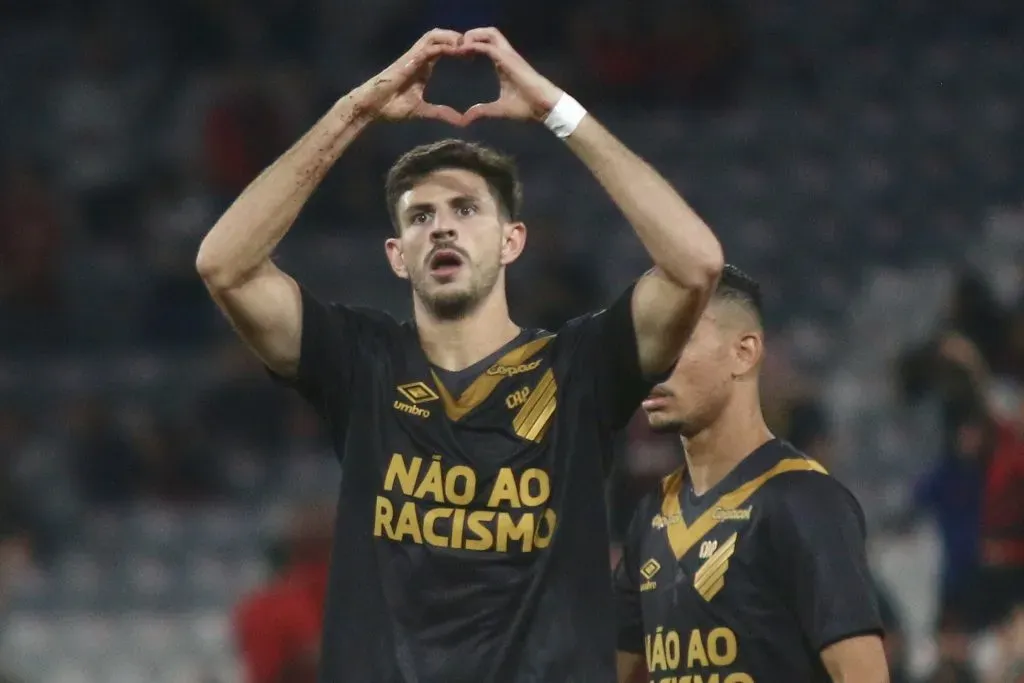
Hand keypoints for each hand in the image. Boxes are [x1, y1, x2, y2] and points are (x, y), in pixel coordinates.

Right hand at [347, 29, 463, 125]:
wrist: (373, 107)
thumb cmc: (392, 107)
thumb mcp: (423, 111)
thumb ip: (441, 113)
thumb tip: (461, 122)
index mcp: (424, 66)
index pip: (444, 49)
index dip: (459, 49)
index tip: (472, 58)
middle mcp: (420, 57)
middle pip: (442, 37)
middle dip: (458, 39)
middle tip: (475, 48)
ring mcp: (414, 56)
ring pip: (435, 36)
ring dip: (451, 37)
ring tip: (466, 46)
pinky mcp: (409, 59)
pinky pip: (428, 46)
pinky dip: (443, 45)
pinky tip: (455, 49)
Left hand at [457, 28, 563, 124]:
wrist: (542, 106)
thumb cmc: (526, 106)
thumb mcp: (498, 109)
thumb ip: (482, 111)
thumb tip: (467, 118)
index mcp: (502, 62)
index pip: (486, 44)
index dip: (472, 46)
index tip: (459, 56)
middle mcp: (505, 54)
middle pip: (487, 33)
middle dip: (471, 35)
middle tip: (457, 48)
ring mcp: (508, 54)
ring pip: (489, 33)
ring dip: (473, 36)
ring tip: (460, 47)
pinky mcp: (508, 58)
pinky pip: (488, 46)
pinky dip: (475, 45)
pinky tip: (464, 52)